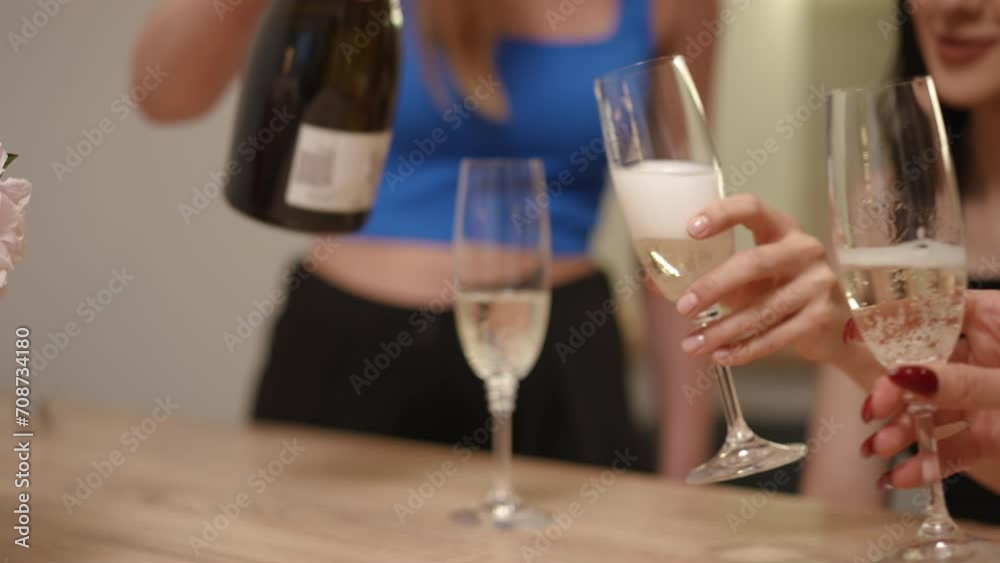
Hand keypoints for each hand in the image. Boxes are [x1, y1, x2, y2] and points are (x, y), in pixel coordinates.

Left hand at [674, 194, 848, 365]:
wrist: (834, 325)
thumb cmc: (779, 289)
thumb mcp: (746, 277)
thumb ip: (708, 274)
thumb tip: (655, 281)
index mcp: (782, 229)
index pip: (752, 208)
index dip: (722, 214)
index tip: (690, 229)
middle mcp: (805, 250)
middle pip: (754, 263)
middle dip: (713, 286)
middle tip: (683, 307)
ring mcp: (818, 283)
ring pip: (763, 309)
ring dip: (722, 330)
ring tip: (692, 344)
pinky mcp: (821, 317)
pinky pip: (776, 336)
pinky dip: (745, 350)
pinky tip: (721, 355)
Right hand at [861, 291, 999, 489]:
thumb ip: (965, 382)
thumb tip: (904, 374)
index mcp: (994, 320)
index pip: (930, 310)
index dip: (889, 321)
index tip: (852, 333)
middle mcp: (985, 354)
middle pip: (921, 365)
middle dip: (892, 391)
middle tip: (873, 411)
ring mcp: (987, 396)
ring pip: (932, 408)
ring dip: (904, 432)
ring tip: (881, 450)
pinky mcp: (992, 433)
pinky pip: (953, 445)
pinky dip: (928, 464)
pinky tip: (904, 478)